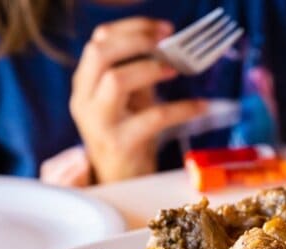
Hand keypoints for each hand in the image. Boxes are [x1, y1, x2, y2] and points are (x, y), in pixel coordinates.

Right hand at [70, 17, 207, 182]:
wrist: (119, 182)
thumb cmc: (127, 135)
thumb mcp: (128, 100)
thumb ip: (139, 72)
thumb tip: (168, 45)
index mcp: (84, 84)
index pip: (99, 41)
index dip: (131, 28)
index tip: (162, 29)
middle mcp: (84, 101)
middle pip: (99, 53)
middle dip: (136, 40)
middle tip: (166, 41)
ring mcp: (99, 124)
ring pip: (115, 80)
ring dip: (149, 69)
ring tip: (174, 71)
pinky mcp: (119, 144)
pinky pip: (153, 118)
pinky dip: (182, 108)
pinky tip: (200, 105)